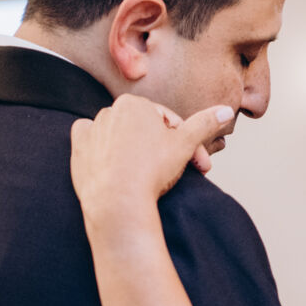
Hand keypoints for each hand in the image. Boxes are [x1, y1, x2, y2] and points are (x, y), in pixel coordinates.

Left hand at [70, 98, 234, 222]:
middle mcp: (110, 111)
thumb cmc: (151, 170)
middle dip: (166, 149)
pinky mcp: (78, 149)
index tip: (199, 164)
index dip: (188, 143)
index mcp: (135, 103)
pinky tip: (115, 161)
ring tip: (149, 172)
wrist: (117, 202)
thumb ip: (205, 124)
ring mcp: (92, 130)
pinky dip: (102, 148)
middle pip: (146, 129)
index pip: (169, 122)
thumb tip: (227, 110)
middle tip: (183, 172)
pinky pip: (91, 142)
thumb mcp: (186, 144)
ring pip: (122, 135)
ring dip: (138, 150)